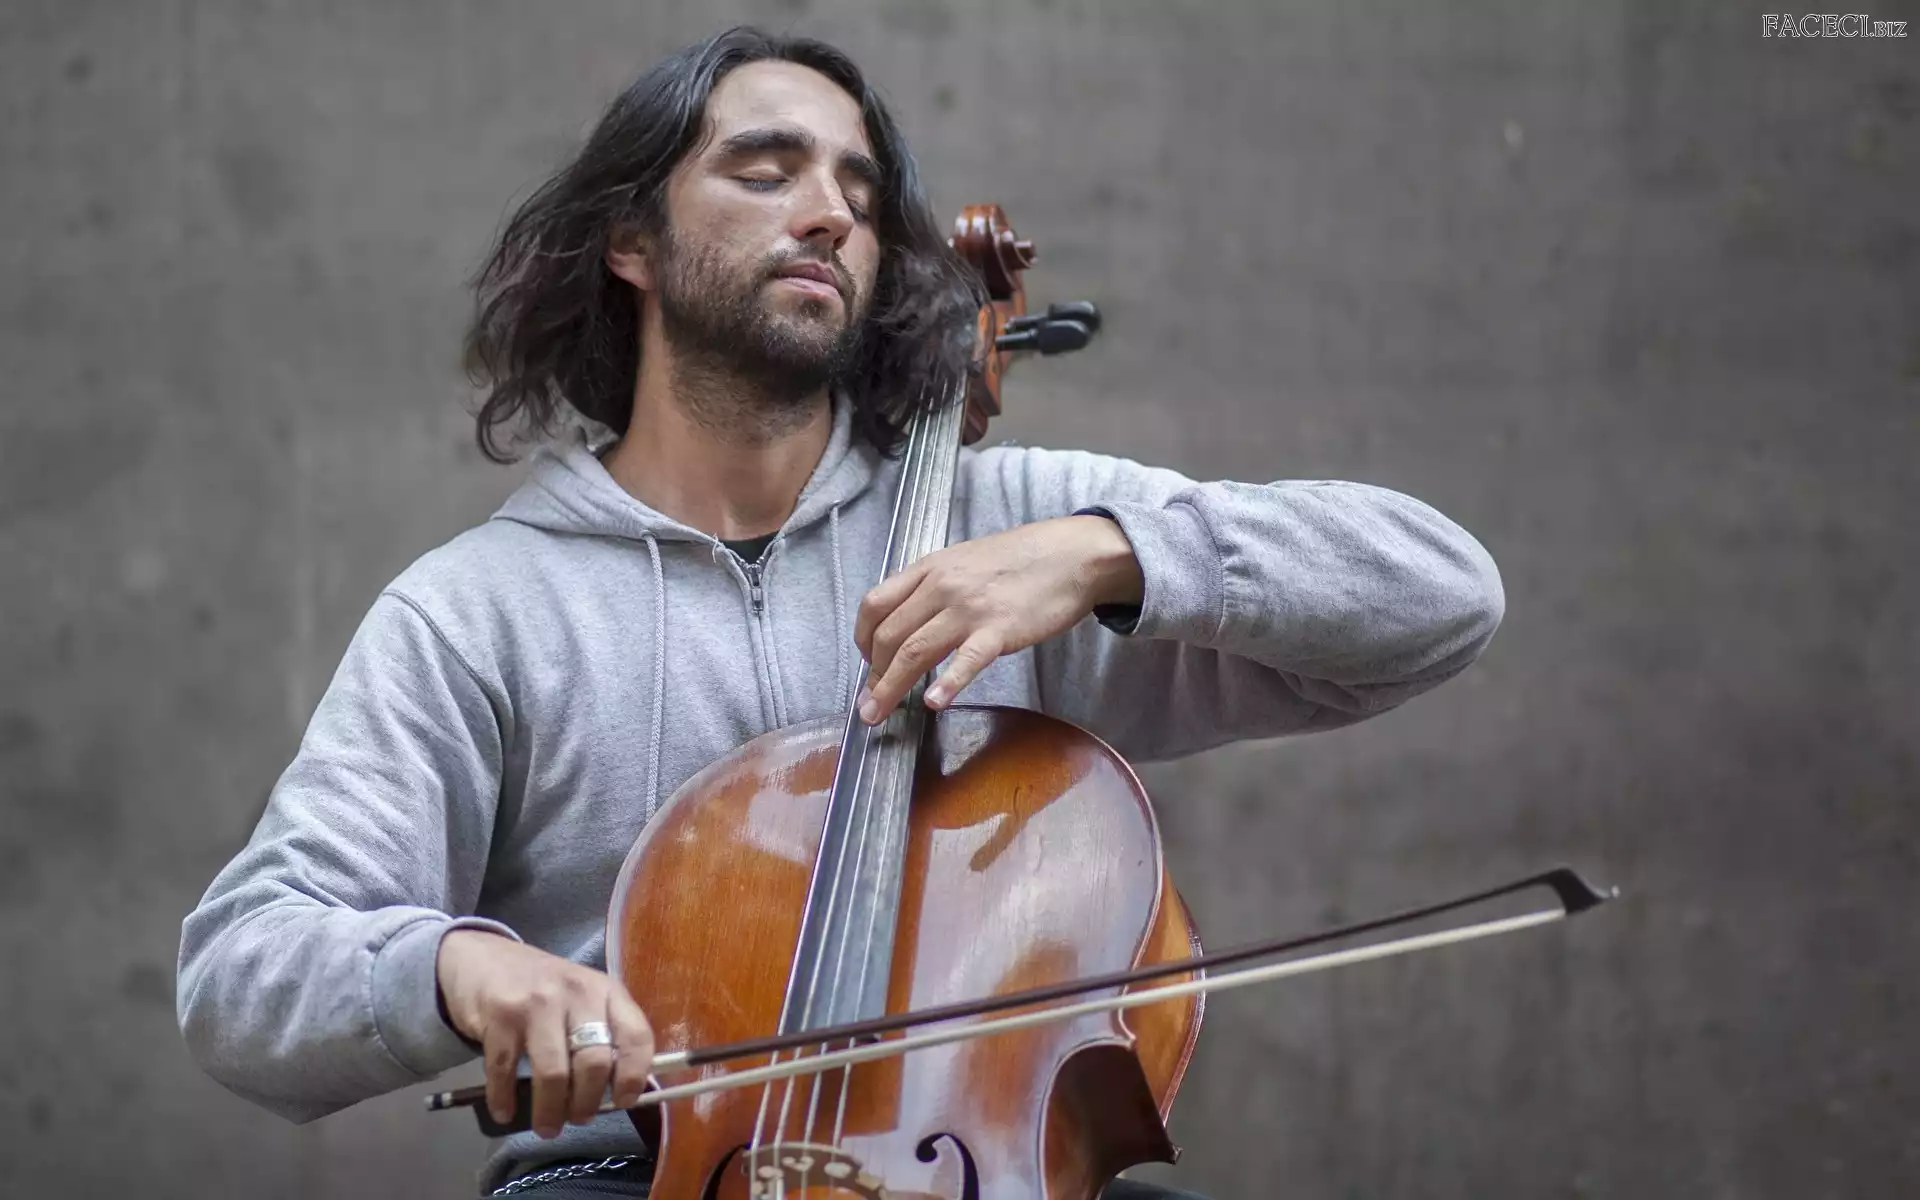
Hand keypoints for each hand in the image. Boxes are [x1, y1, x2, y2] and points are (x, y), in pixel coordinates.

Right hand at [436, 929, 654, 1137]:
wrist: (481, 956)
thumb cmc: (541, 986)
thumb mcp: (582, 998)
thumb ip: (602, 1034)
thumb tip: (614, 1092)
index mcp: (606, 991)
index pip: (636, 1036)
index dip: (634, 1075)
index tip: (623, 1101)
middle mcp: (577, 993)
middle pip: (594, 1062)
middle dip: (586, 1103)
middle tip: (577, 1118)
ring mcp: (537, 1003)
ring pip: (554, 1073)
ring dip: (550, 1110)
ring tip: (547, 1126)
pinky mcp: (500, 1014)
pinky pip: (506, 1070)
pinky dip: (505, 1099)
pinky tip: (505, 1111)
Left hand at [854, 515, 1141, 723]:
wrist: (1072, 555)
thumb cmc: (1020, 559)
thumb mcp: (965, 560)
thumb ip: (935, 585)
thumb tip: (911, 619)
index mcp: (930, 568)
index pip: (875, 604)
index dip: (862, 640)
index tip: (867, 663)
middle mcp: (941, 586)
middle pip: (889, 635)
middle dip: (872, 675)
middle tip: (870, 703)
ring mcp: (969, 609)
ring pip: (914, 651)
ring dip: (890, 688)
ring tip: (879, 714)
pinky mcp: (999, 630)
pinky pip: (965, 660)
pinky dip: (947, 683)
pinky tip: (934, 703)